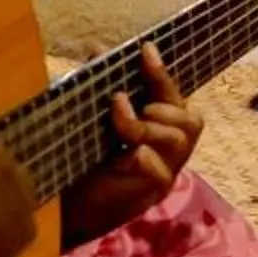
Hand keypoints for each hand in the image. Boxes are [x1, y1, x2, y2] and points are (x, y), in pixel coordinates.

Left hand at [61, 42, 200, 247]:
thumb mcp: (93, 118)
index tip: (145, 50)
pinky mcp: (154, 193)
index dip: (162, 72)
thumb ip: (101, 87)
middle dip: (161, 105)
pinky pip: (158, 168)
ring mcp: (166, 172)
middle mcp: (170, 149)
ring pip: (178, 140)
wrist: (67, 206)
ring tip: (119, 126)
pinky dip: (137, 156)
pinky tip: (116, 159)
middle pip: (190, 120)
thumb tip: (99, 51)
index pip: (174, 96)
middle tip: (122, 102)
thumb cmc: (83, 160)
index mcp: (159, 126)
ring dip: (145, 126)